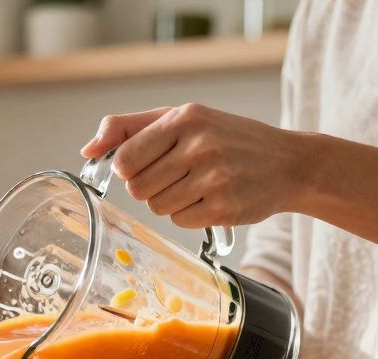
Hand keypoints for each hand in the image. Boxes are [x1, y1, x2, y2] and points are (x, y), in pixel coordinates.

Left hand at [80, 104, 306, 227]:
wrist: (290, 163)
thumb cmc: (229, 139)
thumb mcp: (184, 119)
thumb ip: (130, 129)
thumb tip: (87, 149)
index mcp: (184, 118)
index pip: (125, 158)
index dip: (130, 169)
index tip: (148, 164)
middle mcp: (199, 145)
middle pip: (137, 188)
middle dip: (150, 187)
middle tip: (178, 175)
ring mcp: (214, 178)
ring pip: (157, 207)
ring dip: (170, 202)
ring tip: (198, 185)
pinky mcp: (224, 207)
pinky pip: (180, 221)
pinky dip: (190, 215)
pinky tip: (211, 199)